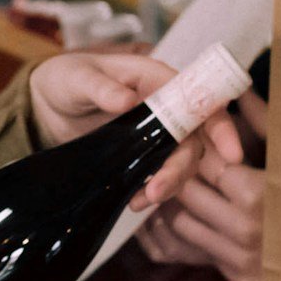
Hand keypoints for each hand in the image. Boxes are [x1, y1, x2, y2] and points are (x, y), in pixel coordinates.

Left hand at [27, 52, 244, 209]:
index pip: (200, 101)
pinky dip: (151, 191)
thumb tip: (126, 100)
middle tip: (158, 191)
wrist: (49, 105)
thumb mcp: (77, 78)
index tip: (231, 154)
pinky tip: (132, 202)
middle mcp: (164, 107)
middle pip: (193, 139)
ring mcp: (155, 133)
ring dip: (168, 184)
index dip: (220, 127)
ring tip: (140, 201)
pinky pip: (159, 175)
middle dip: (182, 169)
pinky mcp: (142, 155)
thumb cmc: (68, 79)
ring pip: (179, 161)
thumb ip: (99, 86)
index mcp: (157, 80)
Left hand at [137, 90, 265, 280]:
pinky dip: (189, 231)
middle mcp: (244, 229)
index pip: (203, 164)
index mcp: (257, 193)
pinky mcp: (241, 279)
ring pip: (181, 224)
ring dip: (178, 204)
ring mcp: (241, 258)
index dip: (195, 147)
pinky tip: (193, 214)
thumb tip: (237, 88)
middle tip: (175, 158)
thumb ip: (262, 121)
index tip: (189, 136)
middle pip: (185, 193)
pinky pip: (196, 252)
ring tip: (183, 184)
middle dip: (179, 173)